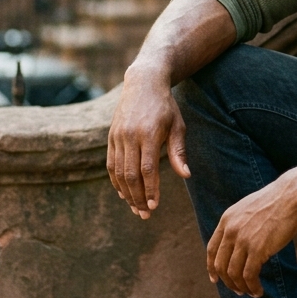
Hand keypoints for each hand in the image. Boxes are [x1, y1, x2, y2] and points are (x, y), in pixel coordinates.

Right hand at [106, 69, 189, 219]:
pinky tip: (123, 193)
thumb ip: (179, 151)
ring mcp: (117, 136)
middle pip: (131, 175)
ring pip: (118, 172)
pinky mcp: (111, 137)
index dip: (150, 190)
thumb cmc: (166, 106)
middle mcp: (130, 136)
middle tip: (144, 215)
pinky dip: (116, 181)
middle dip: (137, 197)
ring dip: (126, 193)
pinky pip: (111, 164)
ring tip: (135, 208)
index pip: (147, 169)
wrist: (143, 82)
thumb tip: (186, 175)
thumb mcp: (177, 125)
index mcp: (149, 134)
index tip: (154, 206)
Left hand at [207, 181, 296, 297]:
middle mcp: (231, 230)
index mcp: (227, 220)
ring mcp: (243, 240)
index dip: (211, 267)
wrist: (291, 195)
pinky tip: (259, 290)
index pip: (212, 249)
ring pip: (234, 274)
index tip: (216, 279)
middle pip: (221, 265)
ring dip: (242, 287)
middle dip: (228, 282)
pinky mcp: (257, 249)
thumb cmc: (276, 202)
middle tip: (238, 290)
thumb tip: (240, 244)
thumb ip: (239, 224)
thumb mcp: (248, 208)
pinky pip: (249, 276)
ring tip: (251, 292)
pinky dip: (253, 287)